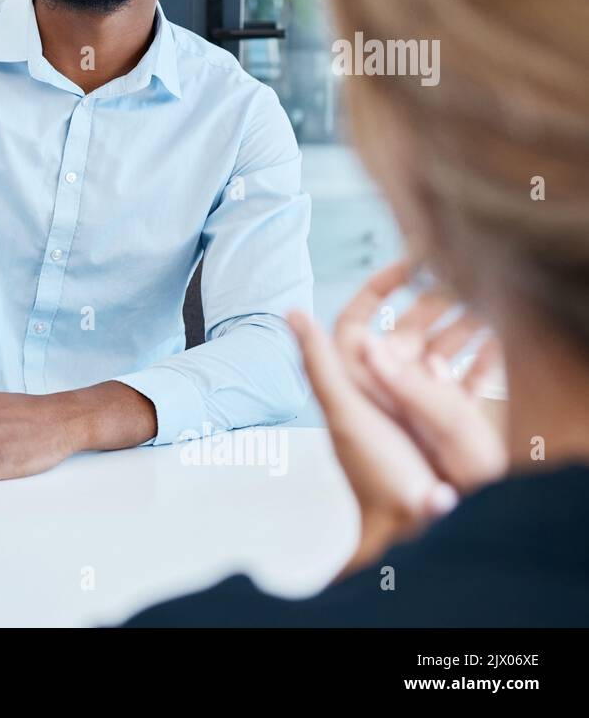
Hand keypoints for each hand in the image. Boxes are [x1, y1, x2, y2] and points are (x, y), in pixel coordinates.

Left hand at [289, 259, 506, 573]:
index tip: (407, 263)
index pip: (358, 320)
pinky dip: (480, 359)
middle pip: (405, 330)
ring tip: (488, 304)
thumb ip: (318, 361)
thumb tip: (291, 312)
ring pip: (436, 349)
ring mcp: (410, 404)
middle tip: (464, 276)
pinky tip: (499, 344)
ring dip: (460, 324)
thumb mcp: (345, 411)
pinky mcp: (439, 423)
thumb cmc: (373, 472)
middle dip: (432, 301)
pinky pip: (461, 380)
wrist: (407, 525)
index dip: (378, 288)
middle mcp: (378, 387)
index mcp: (352, 378)